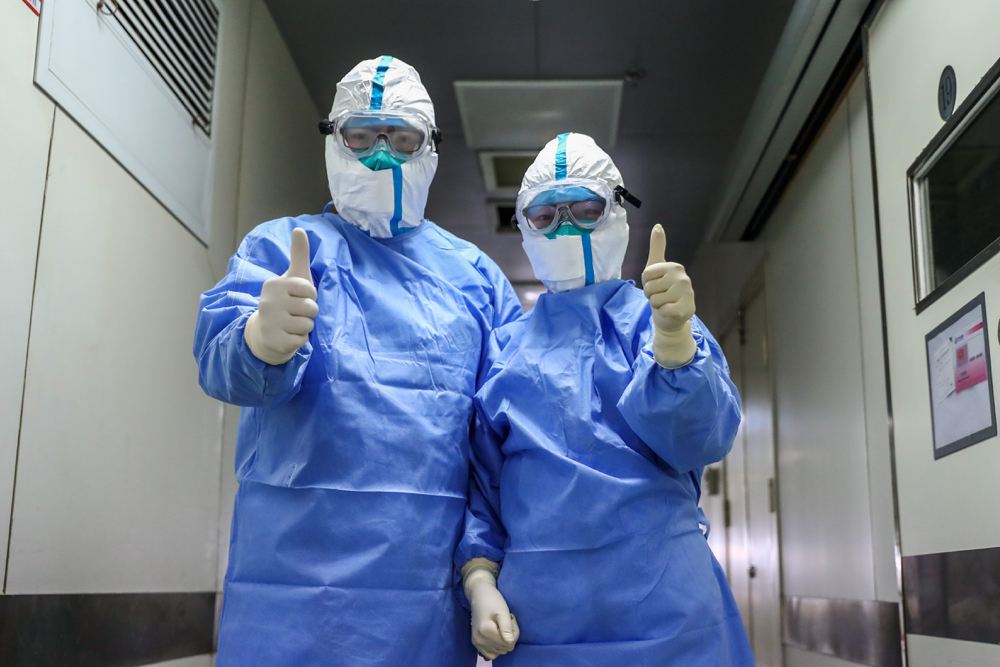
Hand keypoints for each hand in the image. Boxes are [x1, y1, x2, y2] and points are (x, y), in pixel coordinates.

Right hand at [244, 228, 318, 364]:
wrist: (266, 332)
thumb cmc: (286, 300)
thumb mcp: (293, 277)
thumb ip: (298, 254)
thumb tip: (299, 228)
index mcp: (274, 284)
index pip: (310, 290)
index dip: (311, 296)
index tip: (299, 298)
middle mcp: (268, 302)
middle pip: (311, 308)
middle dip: (309, 313)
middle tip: (295, 313)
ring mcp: (270, 322)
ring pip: (308, 325)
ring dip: (305, 327)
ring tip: (292, 324)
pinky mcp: (274, 341)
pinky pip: (302, 341)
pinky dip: (300, 340)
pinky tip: (288, 336)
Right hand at [463, 559, 519, 659]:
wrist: (478, 595)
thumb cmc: (493, 600)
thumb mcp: (503, 611)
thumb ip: (507, 628)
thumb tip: (510, 642)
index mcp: (487, 632)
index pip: (510, 643)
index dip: (514, 632)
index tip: (510, 619)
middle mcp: (480, 641)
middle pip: (505, 648)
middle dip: (510, 637)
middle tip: (506, 622)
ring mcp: (477, 643)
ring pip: (499, 652)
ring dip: (503, 641)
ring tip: (501, 627)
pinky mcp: (475, 643)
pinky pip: (490, 654)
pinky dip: (496, 648)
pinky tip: (496, 636)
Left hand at [641, 224, 696, 367]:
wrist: (672, 316)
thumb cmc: (662, 290)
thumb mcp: (656, 268)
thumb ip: (657, 247)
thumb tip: (657, 226)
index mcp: (675, 267)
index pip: (646, 275)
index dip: (646, 283)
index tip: (655, 285)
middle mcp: (683, 278)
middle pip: (650, 288)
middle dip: (651, 295)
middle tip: (661, 296)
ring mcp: (687, 294)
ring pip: (655, 300)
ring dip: (657, 305)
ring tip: (665, 303)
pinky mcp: (686, 309)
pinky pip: (663, 310)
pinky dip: (663, 313)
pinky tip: (670, 311)